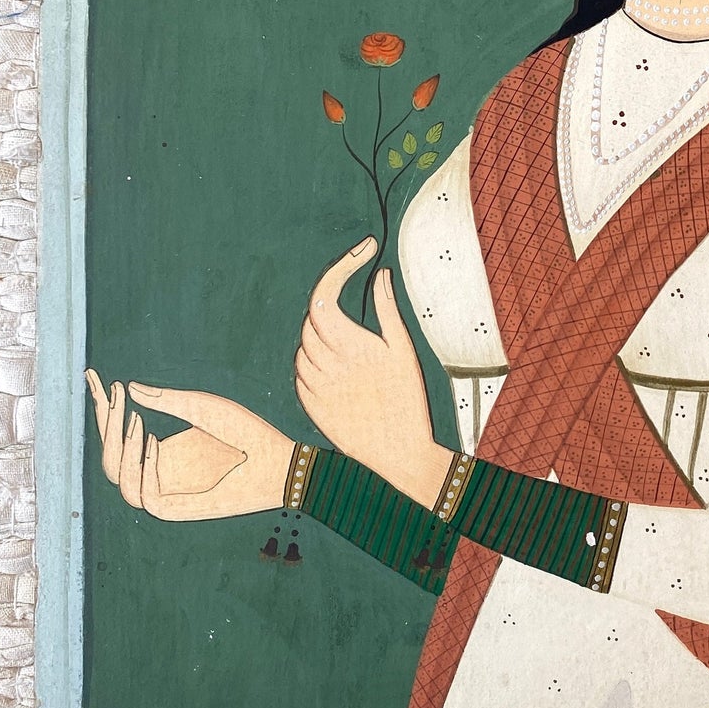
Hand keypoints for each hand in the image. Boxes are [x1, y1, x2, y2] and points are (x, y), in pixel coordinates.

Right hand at [86, 369, 291, 520]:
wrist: (279, 462)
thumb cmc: (248, 434)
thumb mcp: (204, 408)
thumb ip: (168, 400)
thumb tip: (130, 387)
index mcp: (161, 451)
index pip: (118, 434)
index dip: (103, 408)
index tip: (94, 377)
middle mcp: (158, 472)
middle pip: (110, 456)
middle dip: (105, 424)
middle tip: (112, 393)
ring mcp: (166, 491)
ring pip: (119, 478)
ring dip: (118, 448)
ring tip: (134, 419)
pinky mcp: (177, 510)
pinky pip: (144, 497)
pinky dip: (141, 470)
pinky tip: (153, 440)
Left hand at [294, 238, 450, 506]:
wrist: (398, 453)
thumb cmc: (407, 401)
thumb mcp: (403, 352)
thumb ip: (387, 310)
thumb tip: (379, 275)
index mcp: (352, 346)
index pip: (325, 296)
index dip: (338, 269)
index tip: (360, 254)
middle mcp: (327, 364)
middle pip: (312, 319)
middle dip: (330, 307)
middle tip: (354, 310)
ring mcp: (314, 385)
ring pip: (303, 345)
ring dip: (319, 335)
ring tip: (347, 345)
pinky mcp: (309, 404)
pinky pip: (301, 371)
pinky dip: (313, 361)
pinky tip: (336, 368)